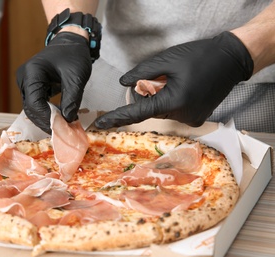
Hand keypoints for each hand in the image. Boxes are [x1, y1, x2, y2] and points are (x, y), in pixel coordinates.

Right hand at [17, 32, 91, 133]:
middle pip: (30, 108)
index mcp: (32, 72)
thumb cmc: (73, 55)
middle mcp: (24, 78)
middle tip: (63, 132)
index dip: (46, 118)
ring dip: (46, 119)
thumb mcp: (76, 76)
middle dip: (46, 122)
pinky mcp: (31, 87)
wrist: (70, 42)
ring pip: (32, 109)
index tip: (61, 128)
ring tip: (62, 127)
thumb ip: (72, 98)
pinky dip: (47, 113)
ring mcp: (25, 83)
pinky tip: (59, 119)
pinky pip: (36, 104)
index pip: (34, 103)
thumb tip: (68, 120)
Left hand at [95, 31, 253, 128]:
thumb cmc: (201, 56)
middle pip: (150, 109)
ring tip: (174, 80)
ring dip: (159, 97)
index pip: (137, 112)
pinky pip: (173, 111)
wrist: (232, 59)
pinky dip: (169, 100)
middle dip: (147, 95)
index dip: (117, 117)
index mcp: (174, 102)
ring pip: (161, 110)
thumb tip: (124, 84)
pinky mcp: (196, 118)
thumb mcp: (167, 60)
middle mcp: (183, 115)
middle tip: (159, 77)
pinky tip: (181, 87)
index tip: (100, 123)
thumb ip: (142, 72)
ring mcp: (191, 119)